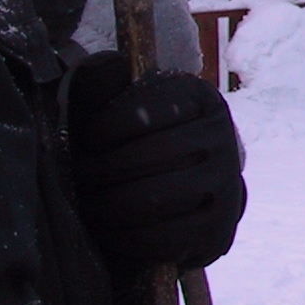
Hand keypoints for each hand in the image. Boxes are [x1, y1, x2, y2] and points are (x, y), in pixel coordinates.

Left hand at [69, 52, 245, 270]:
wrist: (186, 192)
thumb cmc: (138, 144)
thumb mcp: (124, 106)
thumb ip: (106, 83)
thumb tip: (96, 66)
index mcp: (199, 98)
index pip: (146, 111)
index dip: (102, 130)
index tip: (83, 143)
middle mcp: (222, 136)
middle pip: (151, 156)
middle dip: (102, 172)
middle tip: (78, 180)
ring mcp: (226, 183)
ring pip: (158, 197)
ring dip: (110, 206)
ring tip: (88, 206)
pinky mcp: (219, 226)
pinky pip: (167, 237)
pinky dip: (129, 238)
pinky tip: (112, 231)